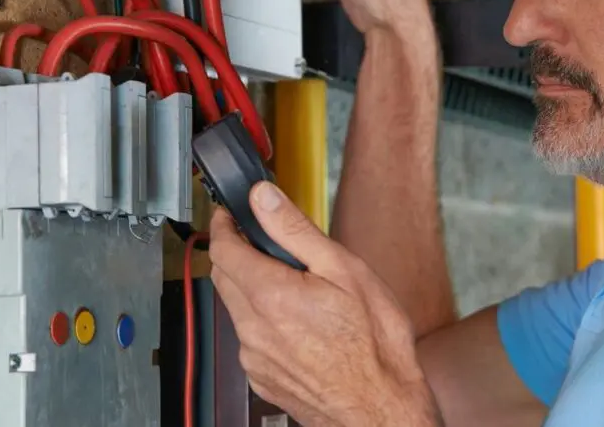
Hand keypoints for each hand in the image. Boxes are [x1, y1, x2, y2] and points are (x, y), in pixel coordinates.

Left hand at [209, 182, 442, 426]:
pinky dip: (263, 321)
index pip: (223, 248)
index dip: (224, 224)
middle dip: (235, 252)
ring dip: (251, 288)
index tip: (231, 213)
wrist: (380, 408)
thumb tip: (263, 198)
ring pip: (236, 308)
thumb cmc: (374, 343)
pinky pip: (250, 339)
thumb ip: (295, 231)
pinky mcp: (262, 378)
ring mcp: (255, 357)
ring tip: (294, 284)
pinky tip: (299, 321)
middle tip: (262, 240)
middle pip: (223, 277)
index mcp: (270, 295)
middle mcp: (253, 328)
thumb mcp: (344, 269)